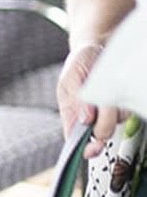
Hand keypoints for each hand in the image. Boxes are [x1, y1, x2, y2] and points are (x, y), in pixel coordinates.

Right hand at [57, 40, 121, 154]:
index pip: (75, 140)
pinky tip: (115, 87)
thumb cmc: (80, 62)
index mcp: (71, 115)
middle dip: (104, 121)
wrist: (97, 48)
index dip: (85, 148)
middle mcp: (89, 117)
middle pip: (100, 134)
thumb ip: (75, 99)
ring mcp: (106, 112)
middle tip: (102, 106)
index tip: (93, 148)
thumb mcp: (71, 76)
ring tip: (105, 86)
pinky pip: (126, 111)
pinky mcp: (120, 106)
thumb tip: (85, 120)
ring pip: (115, 122)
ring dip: (114, 107)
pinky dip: (123, 100)